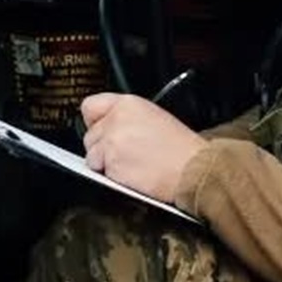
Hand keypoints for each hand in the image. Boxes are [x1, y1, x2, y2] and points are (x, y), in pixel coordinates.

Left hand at [80, 92, 205, 203]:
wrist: (191, 170)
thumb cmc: (181, 148)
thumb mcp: (155, 116)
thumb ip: (126, 117)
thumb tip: (109, 125)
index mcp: (127, 104)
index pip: (90, 106)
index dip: (95, 122)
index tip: (100, 130)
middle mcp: (115, 120)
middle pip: (90, 135)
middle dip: (102, 147)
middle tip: (125, 153)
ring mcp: (111, 143)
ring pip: (92, 156)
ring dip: (105, 163)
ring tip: (131, 164)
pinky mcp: (111, 165)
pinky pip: (100, 173)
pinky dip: (112, 177)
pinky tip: (132, 174)